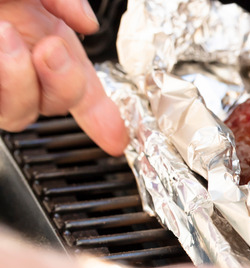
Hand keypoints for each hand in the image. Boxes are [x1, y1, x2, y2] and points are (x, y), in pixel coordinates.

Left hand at [0, 0, 127, 153]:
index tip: (116, 138)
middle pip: (54, 102)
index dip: (101, 112)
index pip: (77, 80)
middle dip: (64, 84)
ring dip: (19, 82)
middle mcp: (12, 59)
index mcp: (36, 33)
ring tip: (4, 38)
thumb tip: (84, 23)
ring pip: (18, 114)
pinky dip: (0, 81)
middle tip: (50, 51)